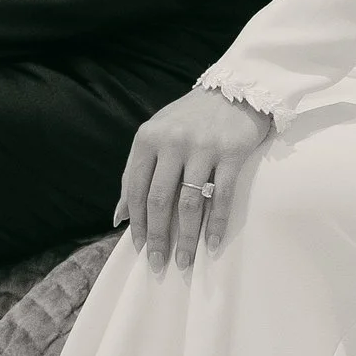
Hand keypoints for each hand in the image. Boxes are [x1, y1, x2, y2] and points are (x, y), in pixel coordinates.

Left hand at [115, 89, 271, 270]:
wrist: (236, 90)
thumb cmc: (190, 119)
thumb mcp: (155, 137)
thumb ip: (135, 172)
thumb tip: (119, 215)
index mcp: (148, 138)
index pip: (137, 189)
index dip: (137, 223)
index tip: (140, 249)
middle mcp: (173, 141)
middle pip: (160, 200)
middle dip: (158, 237)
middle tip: (158, 264)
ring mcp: (203, 147)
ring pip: (190, 203)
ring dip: (186, 237)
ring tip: (184, 261)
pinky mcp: (232, 152)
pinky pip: (223, 196)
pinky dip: (217, 224)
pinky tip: (213, 244)